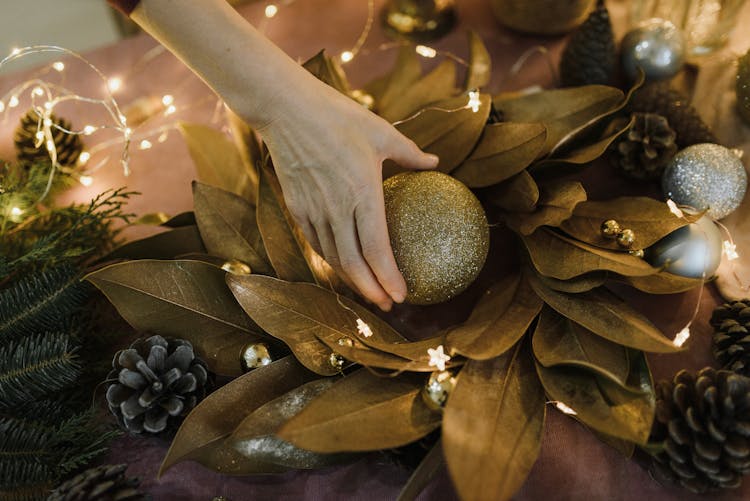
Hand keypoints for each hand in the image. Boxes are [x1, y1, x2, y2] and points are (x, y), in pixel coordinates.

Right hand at [256, 77, 437, 310]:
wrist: (285, 109)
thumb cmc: (338, 116)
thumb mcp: (381, 132)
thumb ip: (410, 154)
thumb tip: (436, 164)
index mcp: (362, 192)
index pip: (376, 248)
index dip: (389, 277)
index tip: (402, 296)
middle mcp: (336, 208)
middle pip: (354, 264)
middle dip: (372, 291)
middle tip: (389, 305)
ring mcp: (313, 210)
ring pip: (333, 258)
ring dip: (352, 281)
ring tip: (369, 292)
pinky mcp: (297, 207)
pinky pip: (317, 243)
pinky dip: (332, 260)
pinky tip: (343, 266)